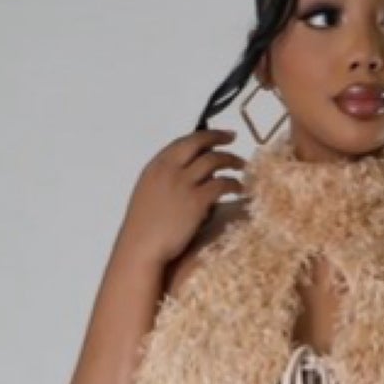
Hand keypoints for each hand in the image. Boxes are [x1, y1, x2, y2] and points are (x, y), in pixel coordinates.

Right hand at [117, 127, 246, 267]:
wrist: (141, 247)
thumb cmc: (142, 228)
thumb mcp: (148, 193)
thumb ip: (165, 179)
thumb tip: (187, 176)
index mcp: (157, 165)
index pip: (183, 142)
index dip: (203, 136)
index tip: (217, 135)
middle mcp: (171, 169)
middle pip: (200, 143)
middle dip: (219, 137)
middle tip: (233, 138)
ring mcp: (184, 184)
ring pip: (214, 161)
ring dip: (230, 160)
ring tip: (241, 166)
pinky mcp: (197, 201)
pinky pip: (221, 185)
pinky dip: (233, 184)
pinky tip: (239, 189)